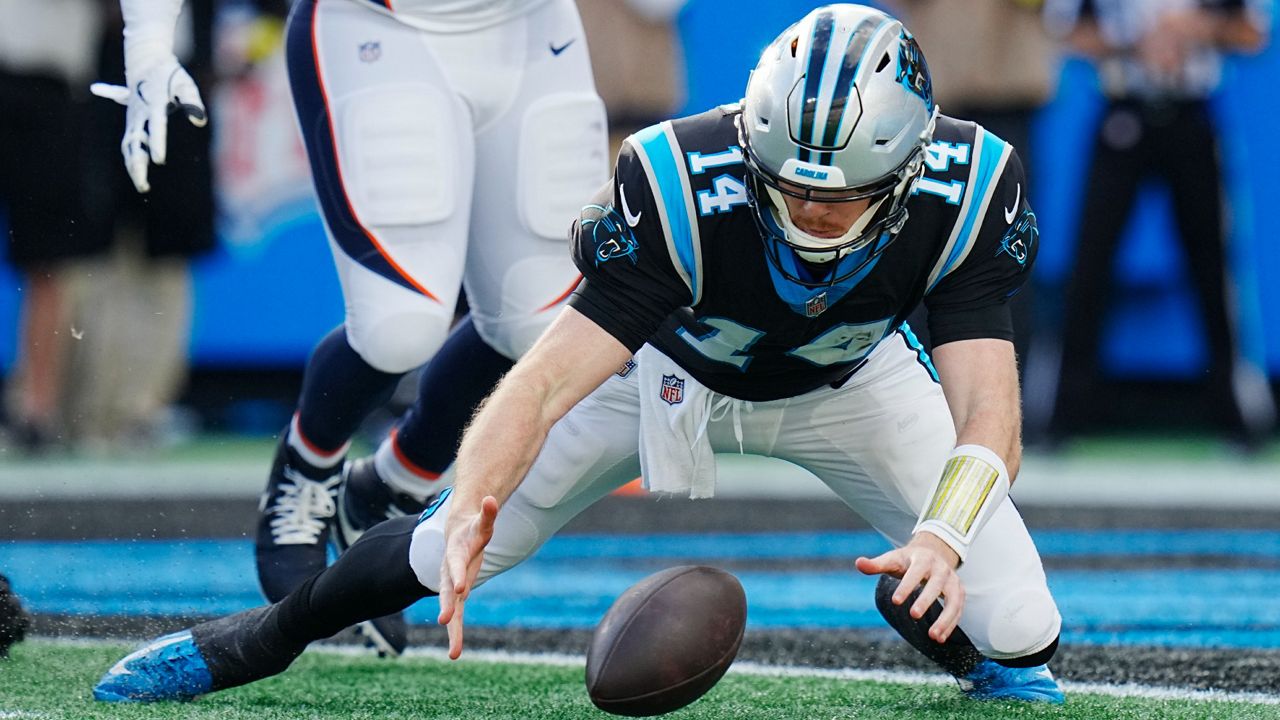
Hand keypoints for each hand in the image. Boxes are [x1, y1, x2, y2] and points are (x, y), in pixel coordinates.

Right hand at [90, 56, 205, 192]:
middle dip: (138, 164)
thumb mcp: (184, 83)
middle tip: (143, 184)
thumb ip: (192, 101)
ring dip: (133, 165)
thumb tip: (199, 121)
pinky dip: (131, 158)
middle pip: (135, 142)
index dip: (157, 143)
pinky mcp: (132, 122)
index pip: (156, 127)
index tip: (159, 160)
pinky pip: (129, 143)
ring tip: (142, 185)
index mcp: (154, 104)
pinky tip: (137, 174)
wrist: (145, 62)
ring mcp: (133, 118)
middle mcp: (139, 113)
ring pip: (129, 145)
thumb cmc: (169, 74)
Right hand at [437, 495, 498, 659]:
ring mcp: (453, 587)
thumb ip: (487, 513)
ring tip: (454, 653)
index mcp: (455, 556)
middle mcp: (450, 574)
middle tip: (445, 620)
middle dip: (448, 605)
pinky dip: (456, 633)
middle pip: (448, 591)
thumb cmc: (472, 530)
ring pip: (452, 610)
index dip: (457, 575)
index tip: (460, 588)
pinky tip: (455, 653)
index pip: (456, 565)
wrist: (456, 537)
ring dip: (453, 630)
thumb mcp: (481, 522)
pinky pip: (457, 617)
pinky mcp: (458, 596)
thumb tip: (491, 498)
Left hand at [855, 532, 962, 642]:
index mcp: (923, 559)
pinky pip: (958, 610)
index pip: (915, 572)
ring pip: (953, 600)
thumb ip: (876, 564)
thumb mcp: (893, 559)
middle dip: (926, 600)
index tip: (895, 601)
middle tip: (913, 615)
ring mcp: (953, 581)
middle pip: (936, 585)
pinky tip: (940, 638)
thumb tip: (858, 563)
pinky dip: (950, 624)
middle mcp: (941, 569)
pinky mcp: (959, 593)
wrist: (933, 553)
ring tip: (933, 636)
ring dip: (945, 619)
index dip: (906, 585)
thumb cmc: (908, 560)